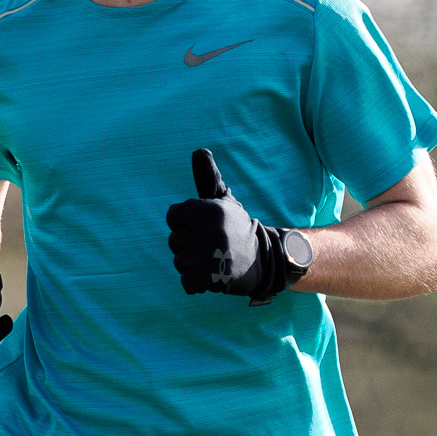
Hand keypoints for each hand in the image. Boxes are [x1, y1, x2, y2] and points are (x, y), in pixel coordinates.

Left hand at [166, 148, 290, 305]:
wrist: (264, 260)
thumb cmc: (236, 229)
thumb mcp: (224, 202)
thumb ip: (207, 179)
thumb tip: (199, 151)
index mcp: (206, 208)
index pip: (172, 217)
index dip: (185, 225)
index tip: (206, 227)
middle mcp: (207, 229)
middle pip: (174, 242)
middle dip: (190, 248)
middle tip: (213, 247)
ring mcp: (207, 254)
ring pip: (179, 263)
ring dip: (194, 266)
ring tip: (215, 260)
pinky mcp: (210, 277)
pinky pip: (187, 283)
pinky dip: (197, 284)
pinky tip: (213, 276)